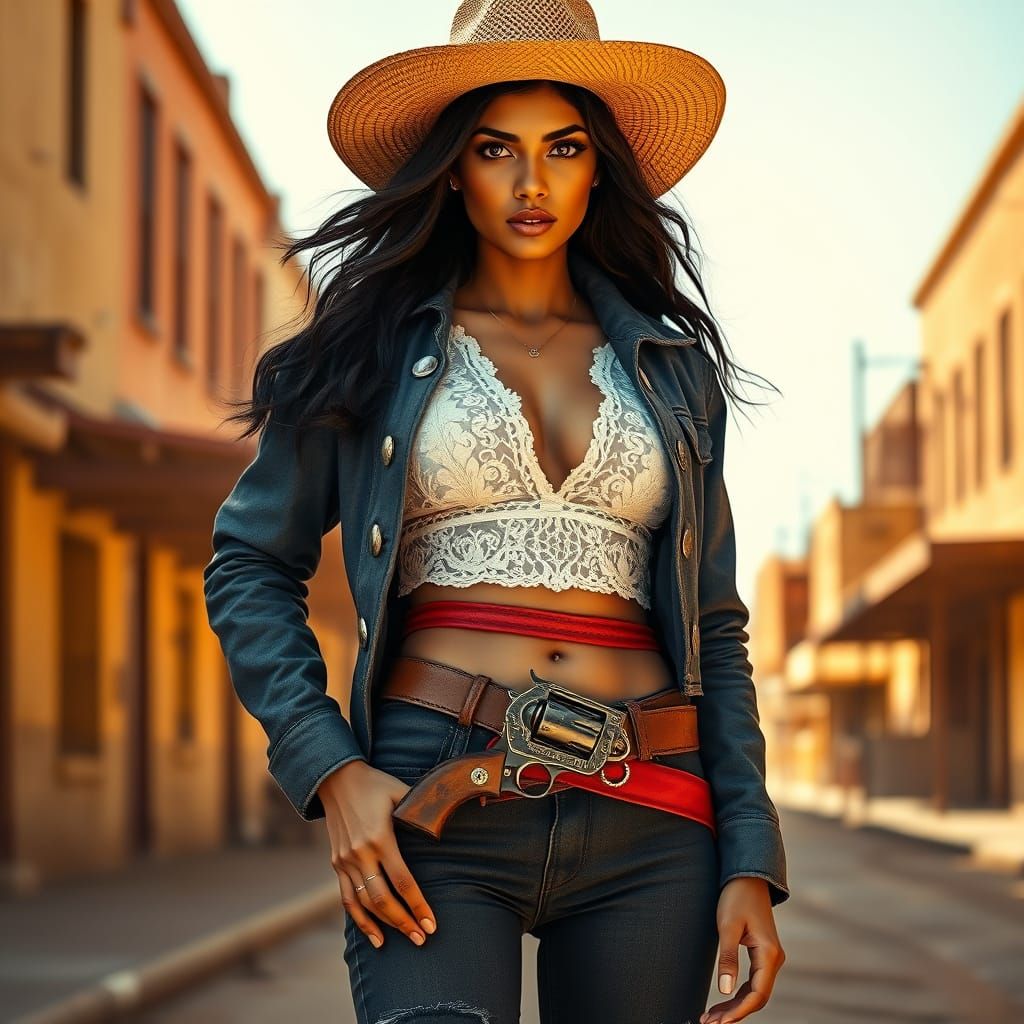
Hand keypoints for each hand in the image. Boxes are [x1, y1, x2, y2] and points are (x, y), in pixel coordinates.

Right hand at [317, 759, 437, 949]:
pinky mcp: (336, 864)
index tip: (431, 923)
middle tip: (422, 938)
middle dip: (404, 921)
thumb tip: (454, 818)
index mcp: (379, 837)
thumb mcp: (401, 790)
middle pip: (382, 899)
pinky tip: (375, 937)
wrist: (335, 778)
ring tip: (406, 938)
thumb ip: (422, 807)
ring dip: (385, 925)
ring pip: (364, 903)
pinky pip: (347, 898)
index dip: (417, 905)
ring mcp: (345, 860)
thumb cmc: (375, 783)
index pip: (402, 880)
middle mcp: (360, 853)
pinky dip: (360, 920)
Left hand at [700, 877, 784, 1022]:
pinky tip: (724, 1002)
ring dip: (735, 1005)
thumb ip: (727, 958)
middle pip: (757, 997)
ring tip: (712, 1018)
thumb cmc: (736, 897)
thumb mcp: (728, 926)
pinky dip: (739, 994)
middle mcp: (774, 959)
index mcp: (769, 953)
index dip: (739, 1011)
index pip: (757, 994)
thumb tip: (724, 990)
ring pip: (755, 991)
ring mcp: (769, 957)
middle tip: (709, 1023)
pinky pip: (753, 981)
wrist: (747, 876)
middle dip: (735, 1012)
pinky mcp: (762, 954)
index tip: (719, 1022)